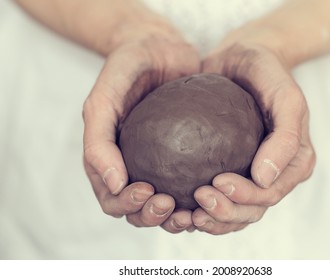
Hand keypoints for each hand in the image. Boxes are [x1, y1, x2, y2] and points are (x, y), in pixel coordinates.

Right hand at [82, 20, 199, 232]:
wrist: (160, 47)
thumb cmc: (127, 69)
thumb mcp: (104, 98)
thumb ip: (99, 140)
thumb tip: (114, 184)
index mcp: (109, 159)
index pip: (112, 198)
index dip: (127, 204)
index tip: (149, 191)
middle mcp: (133, 166)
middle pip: (138, 211)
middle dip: (152, 216)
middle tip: (171, 204)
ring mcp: (160, 164)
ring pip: (165, 208)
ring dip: (175, 218)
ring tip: (191, 211)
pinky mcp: (185, 158)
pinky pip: (191, 187)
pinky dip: (198, 200)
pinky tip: (213, 195)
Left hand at [193, 27, 315, 234]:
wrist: (242, 59)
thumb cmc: (267, 73)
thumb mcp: (286, 97)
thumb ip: (285, 137)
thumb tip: (264, 179)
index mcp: (293, 163)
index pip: (270, 193)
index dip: (245, 198)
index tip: (217, 183)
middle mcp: (273, 175)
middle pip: (250, 211)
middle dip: (225, 213)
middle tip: (198, 199)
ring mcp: (250, 176)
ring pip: (232, 214)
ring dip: (211, 220)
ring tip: (186, 214)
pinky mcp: (227, 170)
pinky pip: (215, 200)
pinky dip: (199, 211)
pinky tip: (180, 208)